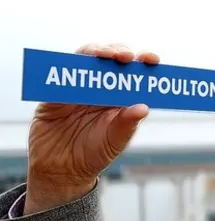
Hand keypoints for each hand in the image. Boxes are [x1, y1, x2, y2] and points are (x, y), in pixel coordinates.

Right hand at [24, 43, 159, 214]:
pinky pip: (60, 73)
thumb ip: (127, 124)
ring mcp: (78, 87)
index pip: (135, 74)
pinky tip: (77, 64)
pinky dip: (68, 65)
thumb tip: (144, 108)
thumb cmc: (94, 154)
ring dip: (95, 51)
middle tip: (124, 56)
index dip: (144, 62)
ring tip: (103, 54)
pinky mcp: (55, 92)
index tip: (152, 59)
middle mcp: (101, 88)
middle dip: (119, 51)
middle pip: (112, 59)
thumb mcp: (115, 141)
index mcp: (121, 98)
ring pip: (86, 59)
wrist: (62, 169)